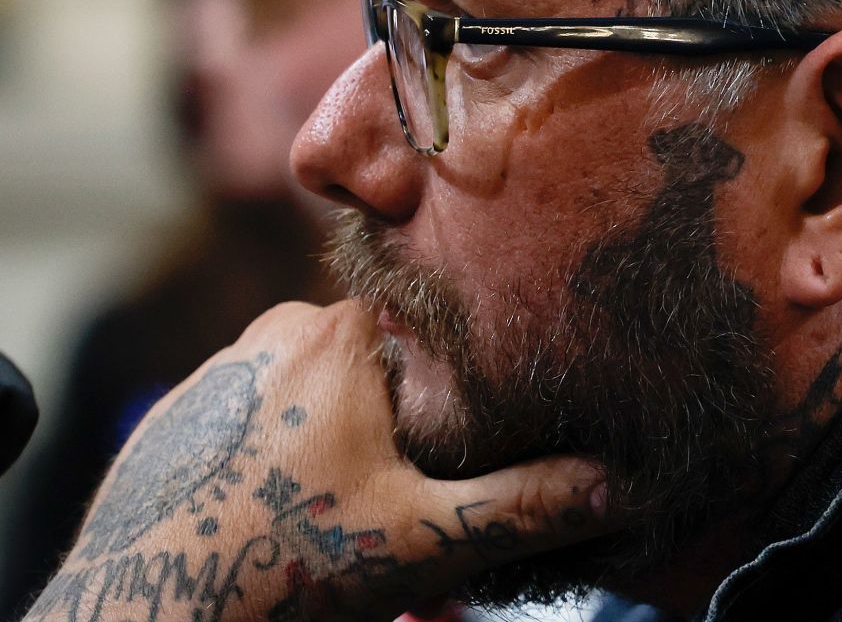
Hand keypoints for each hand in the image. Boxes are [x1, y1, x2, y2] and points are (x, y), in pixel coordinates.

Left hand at [23, 301, 610, 621]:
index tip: (450, 453)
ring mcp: (218, 372)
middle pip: (372, 368)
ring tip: (339, 525)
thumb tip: (616, 485)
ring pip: (313, 396)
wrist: (142, 613)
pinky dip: (280, 462)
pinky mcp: (179, 415)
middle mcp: (273, 333)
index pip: (427, 329)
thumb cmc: (282, 565)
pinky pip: (256, 420)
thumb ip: (524, 502)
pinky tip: (280, 521)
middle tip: (400, 509)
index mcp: (340, 337)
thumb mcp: (424, 539)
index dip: (451, 391)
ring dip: (338, 452)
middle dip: (395, 436)